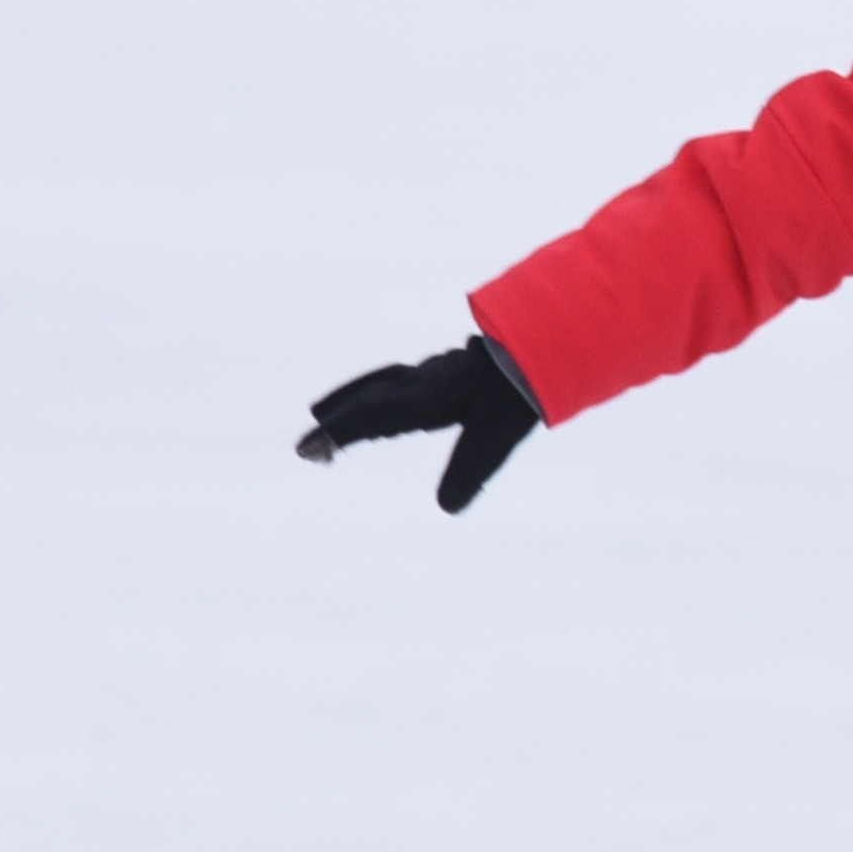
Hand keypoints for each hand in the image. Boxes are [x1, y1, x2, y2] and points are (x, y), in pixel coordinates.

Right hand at [297, 338, 537, 511]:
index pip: (369, 416)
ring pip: (386, 384)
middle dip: (337, 421)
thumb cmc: (519, 391)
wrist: (546, 343)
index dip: (336, 434)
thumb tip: (446, 507)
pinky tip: (401, 400)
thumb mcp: (494, 438)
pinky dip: (387, 392)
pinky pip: (410, 380)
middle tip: (308, 446)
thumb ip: (469, 470)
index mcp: (425, 397)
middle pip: (369, 398)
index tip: (305, 450)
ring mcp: (440, 371)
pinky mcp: (457, 369)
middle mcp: (425, 381)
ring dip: (357, 402)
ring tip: (334, 416)